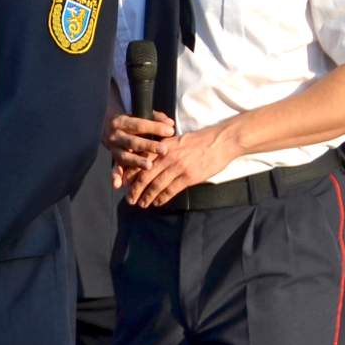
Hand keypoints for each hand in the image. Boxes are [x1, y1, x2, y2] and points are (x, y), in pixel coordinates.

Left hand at [119, 120, 241, 207]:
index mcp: (162, 147)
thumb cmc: (199, 141)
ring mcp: (178, 167)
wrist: (220, 141)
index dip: (130, 175)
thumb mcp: (176, 140)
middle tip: (129, 199)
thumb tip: (148, 162)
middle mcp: (167, 156)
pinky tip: (157, 203)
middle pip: (144, 176)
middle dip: (134, 190)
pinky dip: (161, 198)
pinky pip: (170, 190)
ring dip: (146, 197)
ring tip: (142, 204)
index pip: (140, 162)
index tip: (124, 184)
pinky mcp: (189, 177)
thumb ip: (162, 150)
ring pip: (156, 185)